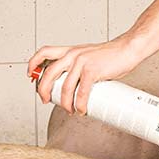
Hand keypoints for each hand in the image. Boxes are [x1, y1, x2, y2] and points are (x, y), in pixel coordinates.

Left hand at [28, 38, 142, 115]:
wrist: (128, 49)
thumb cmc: (111, 55)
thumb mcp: (89, 56)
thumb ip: (79, 66)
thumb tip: (73, 85)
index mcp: (71, 50)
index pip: (45, 52)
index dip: (33, 63)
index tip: (31, 75)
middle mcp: (73, 55)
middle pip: (48, 73)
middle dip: (44, 90)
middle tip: (46, 100)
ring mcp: (82, 62)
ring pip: (64, 87)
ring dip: (65, 103)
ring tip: (70, 110)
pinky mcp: (92, 70)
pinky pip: (81, 92)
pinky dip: (80, 104)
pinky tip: (82, 109)